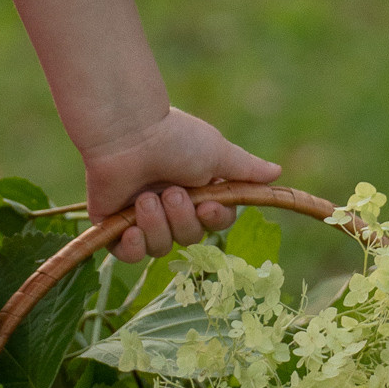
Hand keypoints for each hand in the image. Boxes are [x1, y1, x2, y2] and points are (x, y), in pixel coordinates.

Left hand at [81, 107, 282, 261]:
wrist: (127, 133)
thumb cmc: (173, 138)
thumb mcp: (216, 153)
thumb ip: (245, 169)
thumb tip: (277, 173)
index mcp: (194, 189)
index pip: (214, 222)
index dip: (214, 220)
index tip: (207, 206)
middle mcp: (168, 205)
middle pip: (189, 238)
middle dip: (182, 218)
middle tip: (171, 191)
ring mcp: (139, 216)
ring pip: (160, 248)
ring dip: (156, 225)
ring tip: (145, 197)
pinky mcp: (111, 224)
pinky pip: (127, 254)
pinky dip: (132, 246)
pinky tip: (130, 228)